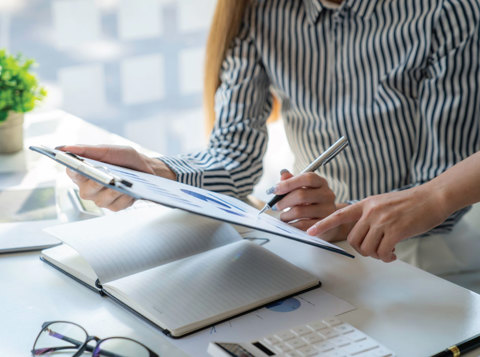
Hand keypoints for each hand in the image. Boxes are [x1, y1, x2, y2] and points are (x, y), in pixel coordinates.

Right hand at [58, 145, 175, 210]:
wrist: (146, 169)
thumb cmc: (124, 159)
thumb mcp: (108, 150)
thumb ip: (88, 150)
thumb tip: (65, 148)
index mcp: (83, 172)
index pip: (72, 172)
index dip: (73, 169)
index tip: (77, 165)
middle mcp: (89, 187)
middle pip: (86, 190)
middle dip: (96, 183)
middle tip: (104, 177)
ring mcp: (101, 199)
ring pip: (101, 200)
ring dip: (113, 191)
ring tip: (122, 184)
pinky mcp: (115, 206)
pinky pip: (116, 205)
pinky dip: (124, 197)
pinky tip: (130, 191)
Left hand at [270, 169, 339, 239]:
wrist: (328, 221)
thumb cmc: (311, 201)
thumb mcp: (303, 189)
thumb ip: (292, 180)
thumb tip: (283, 174)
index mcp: (321, 182)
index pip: (307, 178)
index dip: (289, 183)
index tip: (275, 189)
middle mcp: (327, 194)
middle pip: (301, 195)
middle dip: (283, 201)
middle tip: (275, 206)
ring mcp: (327, 210)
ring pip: (299, 211)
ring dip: (286, 215)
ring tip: (283, 216)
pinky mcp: (324, 224)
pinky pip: (302, 225)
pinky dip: (291, 225)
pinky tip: (288, 223)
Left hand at [307, 184, 449, 261]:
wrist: (432, 198)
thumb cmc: (409, 203)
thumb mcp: (382, 203)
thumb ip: (369, 215)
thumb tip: (362, 234)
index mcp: (365, 204)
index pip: (338, 214)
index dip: (323, 224)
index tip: (310, 232)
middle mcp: (370, 211)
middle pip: (353, 239)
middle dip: (363, 250)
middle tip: (376, 250)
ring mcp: (382, 220)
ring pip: (367, 248)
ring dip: (376, 255)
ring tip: (387, 251)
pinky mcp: (395, 230)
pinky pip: (382, 252)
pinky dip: (387, 257)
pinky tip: (394, 253)